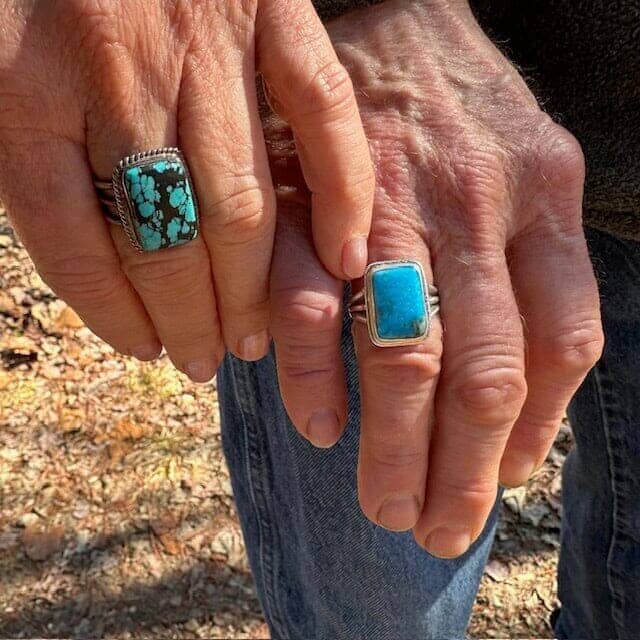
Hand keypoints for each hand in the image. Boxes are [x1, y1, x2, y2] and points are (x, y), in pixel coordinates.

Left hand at [0, 0, 373, 379]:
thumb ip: (37, 173)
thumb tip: (108, 276)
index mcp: (19, 86)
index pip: (68, 242)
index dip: (109, 313)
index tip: (145, 349)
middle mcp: (116, 69)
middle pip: (165, 236)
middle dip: (192, 317)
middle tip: (210, 359)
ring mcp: (203, 40)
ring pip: (237, 203)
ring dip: (251, 288)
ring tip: (254, 337)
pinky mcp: (272, 10)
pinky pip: (319, 113)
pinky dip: (339, 191)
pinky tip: (345, 258)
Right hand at [267, 0, 602, 555]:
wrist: (394, 22)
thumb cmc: (464, 116)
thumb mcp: (530, 176)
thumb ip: (531, 280)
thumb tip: (518, 410)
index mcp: (545, 196)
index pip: (559, 345)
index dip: (531, 433)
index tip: (499, 486)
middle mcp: (475, 206)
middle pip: (481, 372)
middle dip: (459, 470)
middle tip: (437, 530)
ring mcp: (392, 204)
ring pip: (403, 353)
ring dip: (393, 446)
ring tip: (385, 506)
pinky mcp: (316, 201)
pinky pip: (315, 308)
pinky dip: (317, 378)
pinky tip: (319, 425)